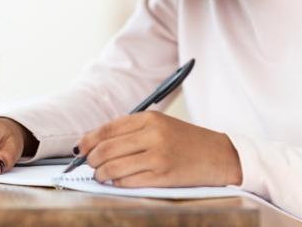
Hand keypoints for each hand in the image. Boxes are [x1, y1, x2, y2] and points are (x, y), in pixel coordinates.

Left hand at [75, 111, 241, 187]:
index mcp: (150, 118)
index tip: (81, 149)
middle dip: (91, 159)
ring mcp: (158, 156)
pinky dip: (117, 184)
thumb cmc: (187, 142)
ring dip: (101, 175)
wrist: (220, 156)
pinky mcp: (163, 177)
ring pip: (113, 167)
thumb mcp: (161, 126)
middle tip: (90, 165)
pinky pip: (128, 182)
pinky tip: (118, 182)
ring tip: (101, 176)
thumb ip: (132, 131)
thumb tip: (96, 144)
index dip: (89, 140)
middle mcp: (153, 135)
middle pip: (106, 148)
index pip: (108, 129)